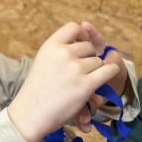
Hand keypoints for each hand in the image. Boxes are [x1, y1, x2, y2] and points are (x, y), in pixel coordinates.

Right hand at [8, 22, 119, 141]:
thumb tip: (85, 31)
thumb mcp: (44, 60)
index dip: (82, 35)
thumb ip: (60, 48)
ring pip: (98, 61)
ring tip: (80, 83)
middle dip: (88, 57)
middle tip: (78, 72)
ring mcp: (75, 69)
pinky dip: (111, 71)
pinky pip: (108, 71)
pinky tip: (109, 74)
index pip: (74, 27)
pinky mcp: (85, 85)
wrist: (30, 114)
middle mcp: (63, 53)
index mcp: (51, 45)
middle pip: (89, 47)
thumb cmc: (37, 89)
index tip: (82, 44)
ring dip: (95, 70)